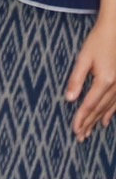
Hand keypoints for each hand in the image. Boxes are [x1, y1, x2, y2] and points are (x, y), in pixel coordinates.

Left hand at [67, 16, 115, 141]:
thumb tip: (68, 99)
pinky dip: (110, 113)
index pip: (89, 105)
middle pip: (99, 110)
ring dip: (97, 121)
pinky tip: (104, 121)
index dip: (81, 119)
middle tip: (79, 137)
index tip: (74, 130)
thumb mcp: (83, 58)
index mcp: (104, 81)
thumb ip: (76, 79)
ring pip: (109, 109)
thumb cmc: (98, 41)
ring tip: (88, 132)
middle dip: (88, 124)